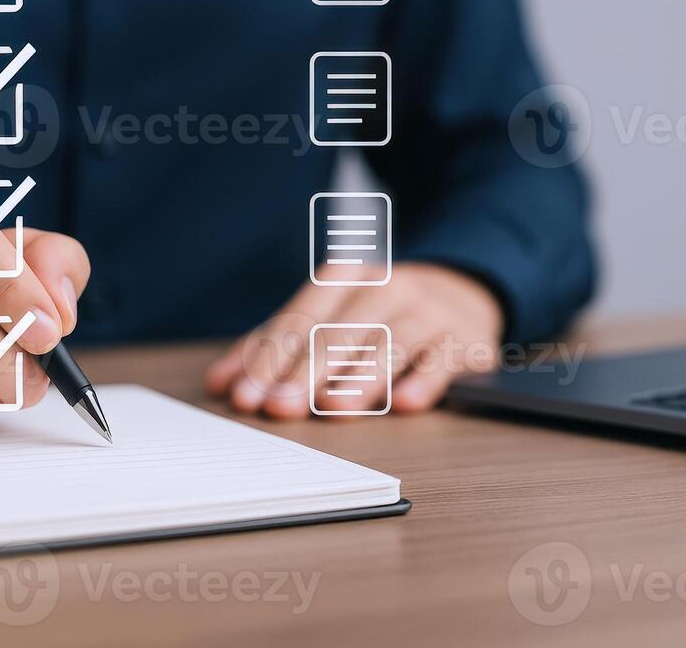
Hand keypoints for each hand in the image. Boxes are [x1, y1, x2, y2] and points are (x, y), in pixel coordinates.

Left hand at [205, 263, 502, 418]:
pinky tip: (405, 404)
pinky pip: (444, 357)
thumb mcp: (329, 318)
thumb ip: (275, 347)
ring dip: (360, 377)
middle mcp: (387, 287)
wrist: (463, 292)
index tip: (246, 395)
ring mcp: (429, 311)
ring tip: (333, 408)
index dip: (270, 357)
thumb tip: (221, 384)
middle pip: (340, 331)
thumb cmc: (379, 314)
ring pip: (391, 343)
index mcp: (345, 278)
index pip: (301, 318)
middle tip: (279, 407)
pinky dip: (425, 379)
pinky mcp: (464, 338)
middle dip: (306, 371)